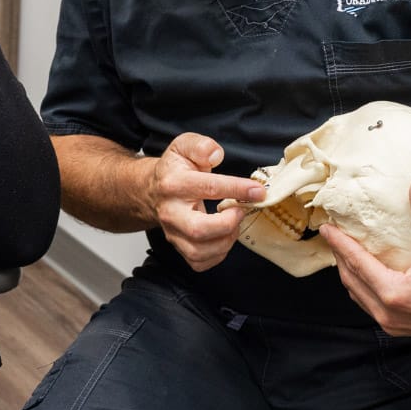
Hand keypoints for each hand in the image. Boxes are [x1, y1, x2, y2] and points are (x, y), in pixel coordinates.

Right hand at [149, 133, 265, 270]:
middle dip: (228, 224)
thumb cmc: (175, 170)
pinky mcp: (178, 248)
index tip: (258, 191)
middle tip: (240, 210)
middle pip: (198, 230)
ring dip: (225, 241)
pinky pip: (199, 263)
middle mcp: (171, 212)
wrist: (152, 191)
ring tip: (234, 223)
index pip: (209, 188)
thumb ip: (200, 146)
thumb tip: (216, 155)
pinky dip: (218, 255)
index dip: (238, 189)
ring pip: (199, 252)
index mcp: (174, 184)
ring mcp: (173, 233)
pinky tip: (224, 237)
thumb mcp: (184, 146)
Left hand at [320, 180, 410, 343]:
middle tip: (332, 235)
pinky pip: (372, 305)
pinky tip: (368, 270)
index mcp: (396, 293)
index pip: (356, 262)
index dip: (339, 243)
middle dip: (338, 257)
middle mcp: (389, 313)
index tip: (326, 227)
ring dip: (349, 273)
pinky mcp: (402, 328)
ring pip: (358, 296)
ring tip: (344, 251)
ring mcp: (394, 324)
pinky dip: (363, 286)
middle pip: (350, 280)